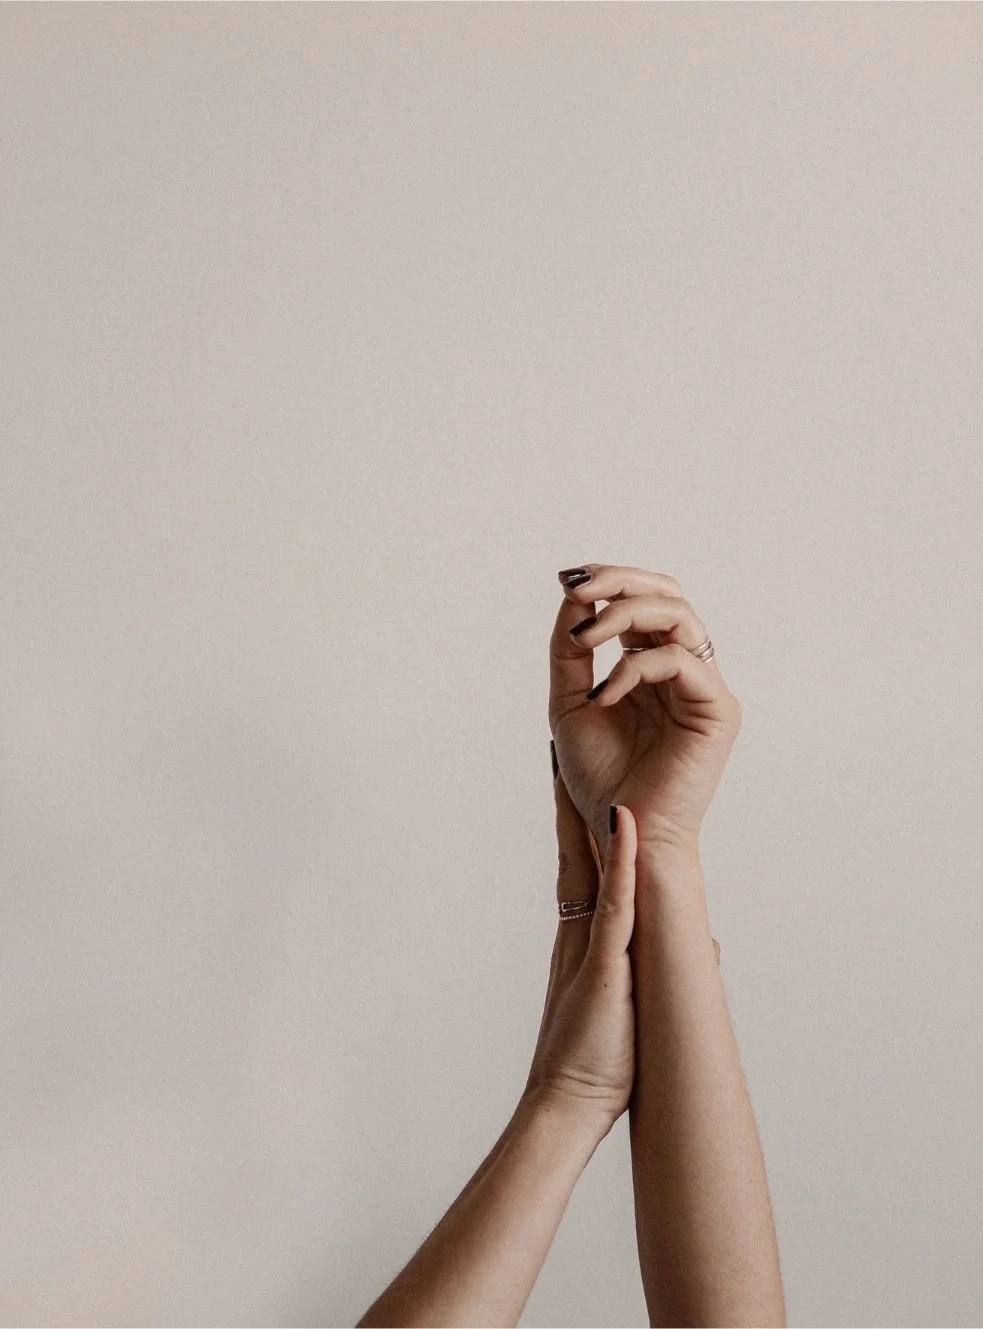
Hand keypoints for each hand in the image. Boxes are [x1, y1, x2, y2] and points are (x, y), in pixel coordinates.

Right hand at [522, 766, 637, 1135]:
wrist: (569, 1101)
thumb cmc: (598, 1059)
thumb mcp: (624, 1000)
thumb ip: (650, 967)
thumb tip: (702, 947)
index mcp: (585, 935)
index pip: (580, 866)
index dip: (577, 822)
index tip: (573, 781)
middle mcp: (580, 927)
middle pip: (574, 850)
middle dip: (566, 799)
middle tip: (555, 750)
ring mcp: (591, 940)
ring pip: (588, 863)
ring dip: (583, 812)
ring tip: (569, 762)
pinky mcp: (605, 960)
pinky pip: (613, 902)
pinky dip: (620, 861)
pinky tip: (623, 822)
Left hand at [548, 563, 742, 858]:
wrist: (621, 832)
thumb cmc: (601, 778)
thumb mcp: (570, 701)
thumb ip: (571, 650)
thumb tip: (573, 594)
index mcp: (652, 665)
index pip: (645, 599)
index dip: (611, 579)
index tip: (568, 580)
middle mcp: (685, 669)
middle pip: (669, 594)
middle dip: (620, 582)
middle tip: (578, 589)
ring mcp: (705, 687)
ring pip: (680, 616)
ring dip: (624, 615)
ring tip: (585, 638)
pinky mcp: (717, 711)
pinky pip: (681, 662)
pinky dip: (634, 669)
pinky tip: (605, 696)